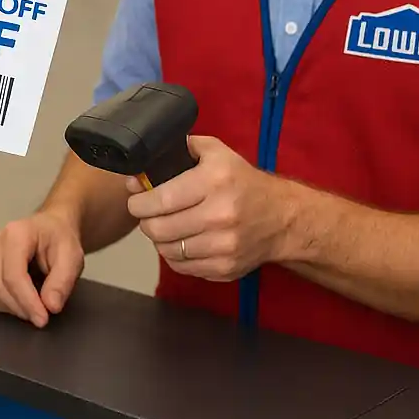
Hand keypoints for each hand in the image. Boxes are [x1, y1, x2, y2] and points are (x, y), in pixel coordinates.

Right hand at [0, 211, 84, 326]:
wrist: (49, 229)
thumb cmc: (59, 241)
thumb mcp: (72, 257)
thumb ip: (63, 281)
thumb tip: (51, 306)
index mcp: (16, 234)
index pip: (13, 276)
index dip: (27, 302)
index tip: (42, 319)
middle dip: (20, 308)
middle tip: (41, 315)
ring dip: (8, 307)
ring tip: (28, 305)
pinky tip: (14, 300)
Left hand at [125, 136, 293, 281]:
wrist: (282, 218)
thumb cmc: (244, 182)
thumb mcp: (217, 153)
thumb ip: (181, 150)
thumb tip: (142, 169)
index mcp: (214, 181)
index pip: (161, 199)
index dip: (139, 202)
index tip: (135, 200)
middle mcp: (220, 215)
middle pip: (159, 228)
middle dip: (145, 221)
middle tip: (146, 214)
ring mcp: (223, 246)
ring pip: (167, 250)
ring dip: (159, 239)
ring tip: (164, 226)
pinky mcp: (225, 268)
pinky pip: (183, 267)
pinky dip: (174, 255)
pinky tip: (180, 241)